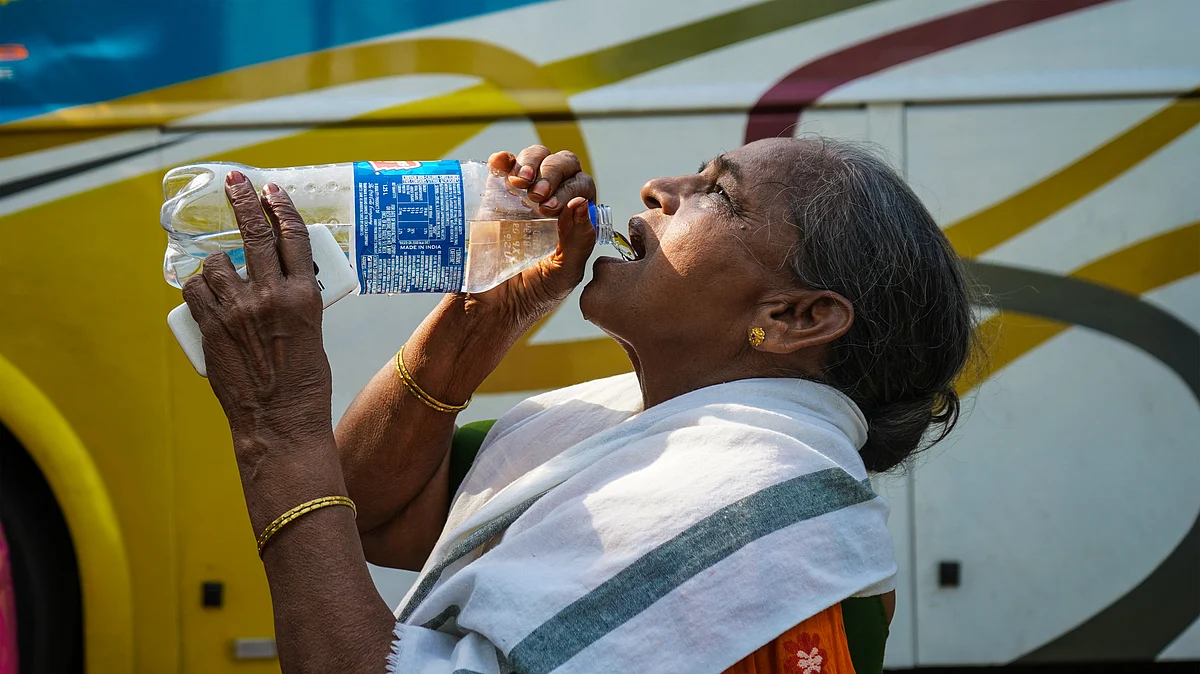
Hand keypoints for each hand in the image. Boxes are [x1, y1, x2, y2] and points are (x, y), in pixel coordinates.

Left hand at [182, 171, 332, 447]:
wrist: (280, 423)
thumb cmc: (304, 385)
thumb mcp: (312, 333)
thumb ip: (293, 301)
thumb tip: (273, 279)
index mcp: (304, 296)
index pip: (293, 236)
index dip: (281, 207)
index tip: (272, 190)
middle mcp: (270, 296)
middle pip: (254, 233)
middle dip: (243, 200)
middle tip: (236, 183)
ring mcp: (237, 310)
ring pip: (217, 262)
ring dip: (218, 264)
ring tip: (224, 277)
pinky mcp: (211, 327)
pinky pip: (195, 290)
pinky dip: (198, 289)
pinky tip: (206, 296)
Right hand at [467, 146, 597, 328]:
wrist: (490, 306)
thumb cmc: (534, 294)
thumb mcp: (564, 273)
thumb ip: (579, 241)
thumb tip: (581, 203)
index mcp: (576, 218)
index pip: (582, 186)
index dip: (570, 189)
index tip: (553, 209)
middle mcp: (552, 200)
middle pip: (562, 164)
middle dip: (552, 173)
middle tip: (538, 197)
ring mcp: (522, 195)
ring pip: (535, 158)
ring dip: (530, 163)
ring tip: (521, 185)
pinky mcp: (494, 194)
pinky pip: (502, 165)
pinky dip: (503, 159)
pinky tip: (501, 164)